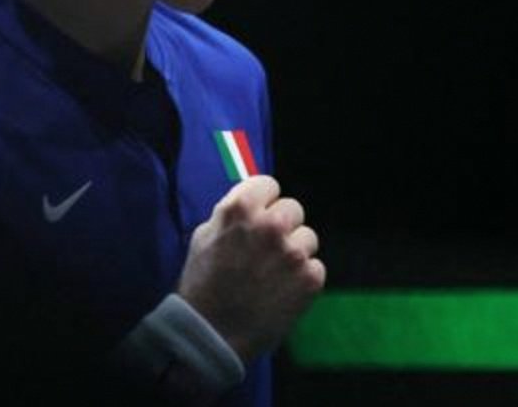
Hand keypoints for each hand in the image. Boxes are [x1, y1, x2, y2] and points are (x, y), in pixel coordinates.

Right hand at [176, 175, 323, 363]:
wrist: (212, 334)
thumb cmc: (202, 285)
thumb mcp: (204, 236)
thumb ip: (230, 214)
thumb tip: (253, 203)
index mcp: (241, 208)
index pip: (269, 184)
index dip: (264, 202)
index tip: (260, 216)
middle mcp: (271, 224)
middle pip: (293, 209)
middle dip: (282, 226)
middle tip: (267, 249)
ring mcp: (293, 252)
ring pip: (308, 238)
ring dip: (294, 252)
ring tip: (274, 274)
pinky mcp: (310, 279)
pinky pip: (315, 267)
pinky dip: (302, 279)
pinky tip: (282, 291)